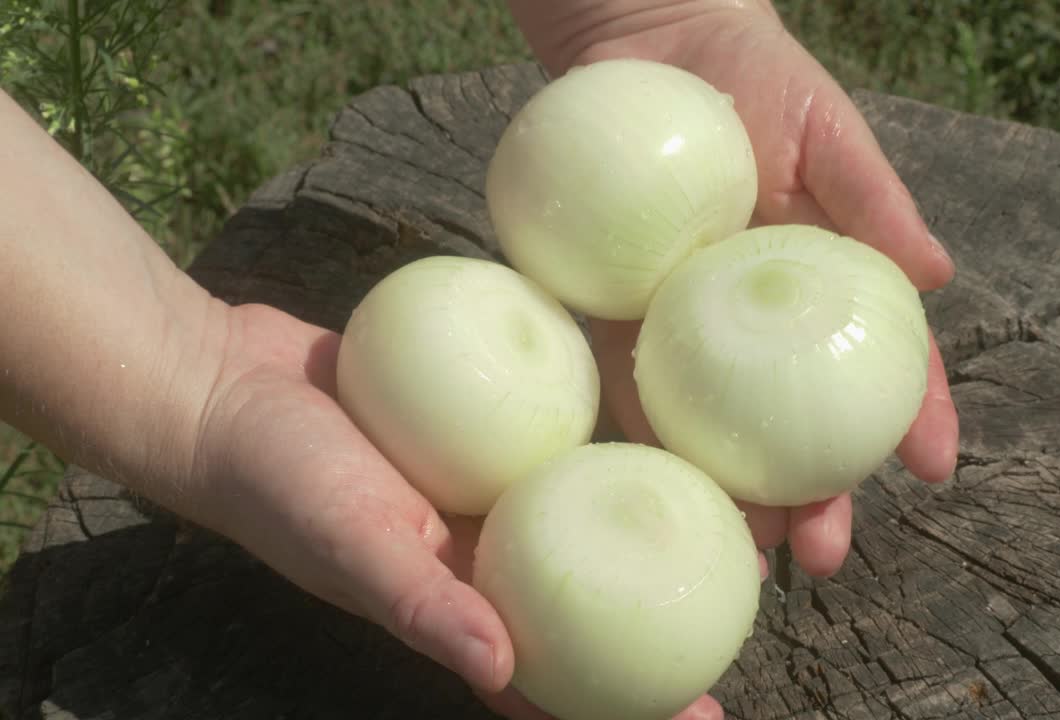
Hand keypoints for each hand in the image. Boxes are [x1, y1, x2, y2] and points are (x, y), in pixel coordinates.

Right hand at [188, 303, 729, 719]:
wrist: (228, 387)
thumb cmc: (276, 482)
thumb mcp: (347, 544)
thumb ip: (417, 603)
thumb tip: (497, 668)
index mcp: (464, 602)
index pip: (557, 673)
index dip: (626, 702)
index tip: (706, 715)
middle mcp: (489, 551)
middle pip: (595, 590)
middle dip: (668, 602)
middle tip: (759, 589)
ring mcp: (492, 485)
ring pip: (590, 508)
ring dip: (654, 512)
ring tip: (737, 502)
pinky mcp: (489, 423)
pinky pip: (559, 431)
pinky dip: (605, 432)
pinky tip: (662, 408)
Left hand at [530, 2, 960, 577]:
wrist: (645, 41)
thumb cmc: (752, 76)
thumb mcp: (827, 131)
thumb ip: (875, 201)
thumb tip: (938, 274)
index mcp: (819, 286)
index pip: (879, 361)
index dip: (911, 414)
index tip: (934, 468)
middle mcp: (754, 325)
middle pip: (794, 424)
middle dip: (815, 496)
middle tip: (823, 557)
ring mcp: (684, 328)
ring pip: (715, 430)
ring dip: (731, 498)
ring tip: (745, 557)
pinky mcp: (613, 316)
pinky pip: (624, 383)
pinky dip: (640, 439)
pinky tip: (650, 490)